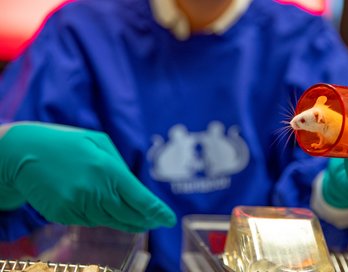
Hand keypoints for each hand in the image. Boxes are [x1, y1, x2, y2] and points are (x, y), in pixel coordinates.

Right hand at [0, 122, 175, 231]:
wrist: (23, 153)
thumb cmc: (67, 144)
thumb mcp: (98, 143)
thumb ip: (120, 166)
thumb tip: (135, 189)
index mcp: (108, 169)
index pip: (141, 199)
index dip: (158, 212)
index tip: (169, 219)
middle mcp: (95, 191)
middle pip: (129, 215)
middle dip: (145, 220)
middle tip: (156, 221)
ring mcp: (78, 205)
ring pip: (110, 221)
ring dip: (124, 219)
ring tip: (135, 217)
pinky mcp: (64, 215)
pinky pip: (90, 221)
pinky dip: (100, 216)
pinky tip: (99, 206)